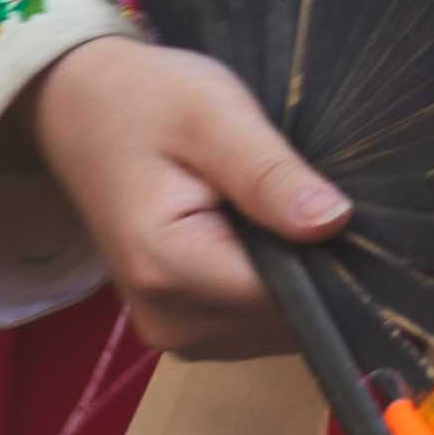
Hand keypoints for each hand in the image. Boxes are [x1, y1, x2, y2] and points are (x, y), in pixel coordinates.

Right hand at [28, 36, 351, 358]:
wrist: (81, 109)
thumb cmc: (146, 101)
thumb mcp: (212, 114)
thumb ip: (269, 173)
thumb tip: (334, 222)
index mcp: (169, 270)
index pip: (287, 299)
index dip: (331, 259)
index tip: (352, 213)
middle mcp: (169, 321)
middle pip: (283, 320)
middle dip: (316, 268)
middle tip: (314, 195)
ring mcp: (173, 333)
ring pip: (274, 328)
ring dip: (297, 279)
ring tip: (285, 208)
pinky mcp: (182, 326)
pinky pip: (254, 324)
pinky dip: (274, 286)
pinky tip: (268, 233)